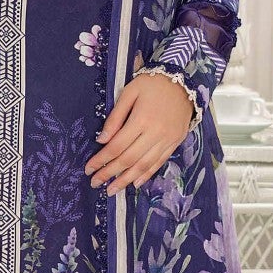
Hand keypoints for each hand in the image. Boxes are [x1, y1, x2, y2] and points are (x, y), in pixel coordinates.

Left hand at [85, 71, 196, 194]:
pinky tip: (135, 183)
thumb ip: (115, 117)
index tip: (89, 169)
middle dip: (110, 173)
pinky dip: (146, 175)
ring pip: (144, 165)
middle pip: (129, 159)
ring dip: (126, 180)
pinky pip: (159, 162)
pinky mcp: (175, 142)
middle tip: (95, 183)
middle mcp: (155, 133)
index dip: (101, 160)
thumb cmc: (152, 84)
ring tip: (112, 191)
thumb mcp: (129, 93)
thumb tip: (101, 140)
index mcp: (141, 119)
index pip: (116, 146)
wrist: (184, 81)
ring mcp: (167, 140)